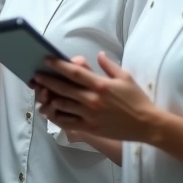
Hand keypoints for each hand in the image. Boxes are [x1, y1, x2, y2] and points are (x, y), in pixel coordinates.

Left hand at [30, 52, 158, 142]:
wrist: (146, 124)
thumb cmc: (137, 99)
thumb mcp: (125, 78)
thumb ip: (109, 66)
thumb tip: (98, 55)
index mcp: (100, 85)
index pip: (74, 73)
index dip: (58, 65)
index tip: (46, 60)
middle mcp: (92, 99)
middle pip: (63, 88)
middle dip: (47, 81)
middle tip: (36, 76)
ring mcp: (89, 115)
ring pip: (62, 106)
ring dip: (48, 99)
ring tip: (39, 94)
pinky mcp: (90, 128)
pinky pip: (68, 123)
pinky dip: (56, 117)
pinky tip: (49, 111)